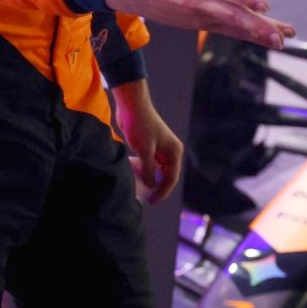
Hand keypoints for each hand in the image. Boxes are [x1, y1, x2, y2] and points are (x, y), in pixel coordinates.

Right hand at [102, 0, 293, 49]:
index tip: (265, 5)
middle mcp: (197, 0)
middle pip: (231, 15)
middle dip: (257, 27)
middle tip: (280, 37)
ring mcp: (197, 16)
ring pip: (232, 27)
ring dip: (257, 34)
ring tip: (280, 40)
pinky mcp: (198, 25)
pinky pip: (226, 30)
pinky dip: (246, 35)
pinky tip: (265, 37)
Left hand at [112, 79, 183, 204]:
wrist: (132, 106)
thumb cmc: (140, 126)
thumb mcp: (145, 151)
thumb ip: (149, 171)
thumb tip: (151, 186)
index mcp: (174, 151)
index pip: (172, 178)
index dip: (163, 192)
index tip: (152, 201)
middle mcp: (170, 151)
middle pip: (166, 175)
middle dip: (156, 187)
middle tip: (145, 198)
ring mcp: (160, 149)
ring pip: (157, 170)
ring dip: (149, 179)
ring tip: (139, 189)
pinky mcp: (151, 146)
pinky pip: (150, 164)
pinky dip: (144, 170)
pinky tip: (135, 175)